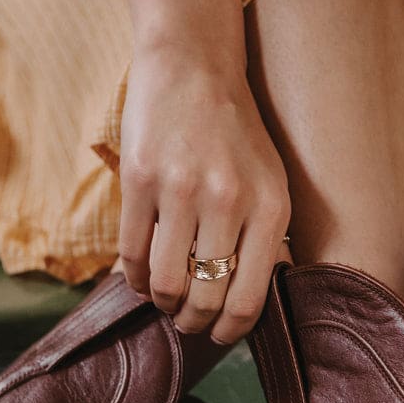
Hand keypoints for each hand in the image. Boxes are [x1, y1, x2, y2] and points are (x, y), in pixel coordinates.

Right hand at [117, 37, 290, 344]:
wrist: (193, 66)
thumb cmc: (235, 133)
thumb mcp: (270, 182)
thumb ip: (264, 239)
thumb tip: (245, 305)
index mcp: (270, 208)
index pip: (249, 300)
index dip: (229, 331)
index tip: (218, 335)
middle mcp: (229, 201)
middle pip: (205, 298)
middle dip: (192, 322)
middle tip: (186, 321)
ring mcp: (181, 189)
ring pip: (166, 282)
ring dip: (162, 303)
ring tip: (164, 300)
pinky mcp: (140, 179)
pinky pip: (132, 253)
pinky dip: (134, 277)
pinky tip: (140, 277)